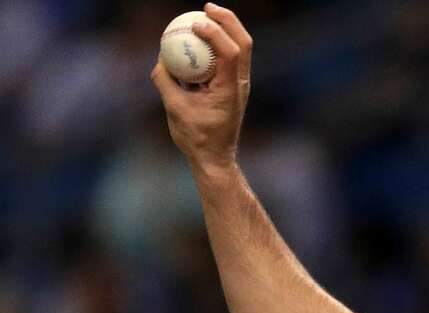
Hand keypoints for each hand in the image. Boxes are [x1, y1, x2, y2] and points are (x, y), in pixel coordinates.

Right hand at [151, 3, 251, 170]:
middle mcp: (240, 83)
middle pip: (243, 42)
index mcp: (230, 89)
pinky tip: (200, 37)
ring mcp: (239, 84)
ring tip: (205, 15)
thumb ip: (165, 81)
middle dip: (228, 20)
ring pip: (241, 48)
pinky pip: (229, 58)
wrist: (215, 157)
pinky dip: (218, 43)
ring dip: (226, 28)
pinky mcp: (233, 85)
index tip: (195, 24)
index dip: (215, 33)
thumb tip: (160, 59)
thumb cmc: (196, 137)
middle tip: (206, 8)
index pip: (230, 53)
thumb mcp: (174, 108)